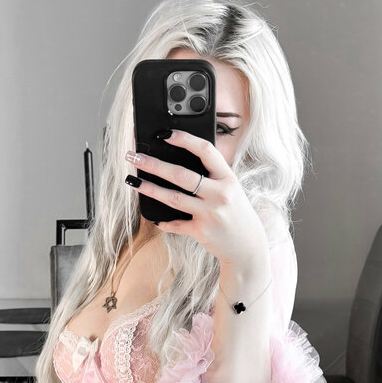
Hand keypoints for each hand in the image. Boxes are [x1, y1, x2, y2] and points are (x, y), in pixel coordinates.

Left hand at [125, 129, 267, 274]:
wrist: (248, 247)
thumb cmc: (236, 214)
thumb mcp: (232, 190)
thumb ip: (213, 176)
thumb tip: (179, 162)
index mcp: (228, 178)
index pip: (205, 150)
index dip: (184, 139)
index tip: (165, 134)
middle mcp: (220, 194)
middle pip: (181, 174)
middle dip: (154, 164)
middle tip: (135, 157)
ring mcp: (210, 213)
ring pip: (173, 198)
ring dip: (150, 188)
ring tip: (134, 181)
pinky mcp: (201, 232)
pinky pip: (176, 224)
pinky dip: (163, 221)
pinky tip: (153, 217)